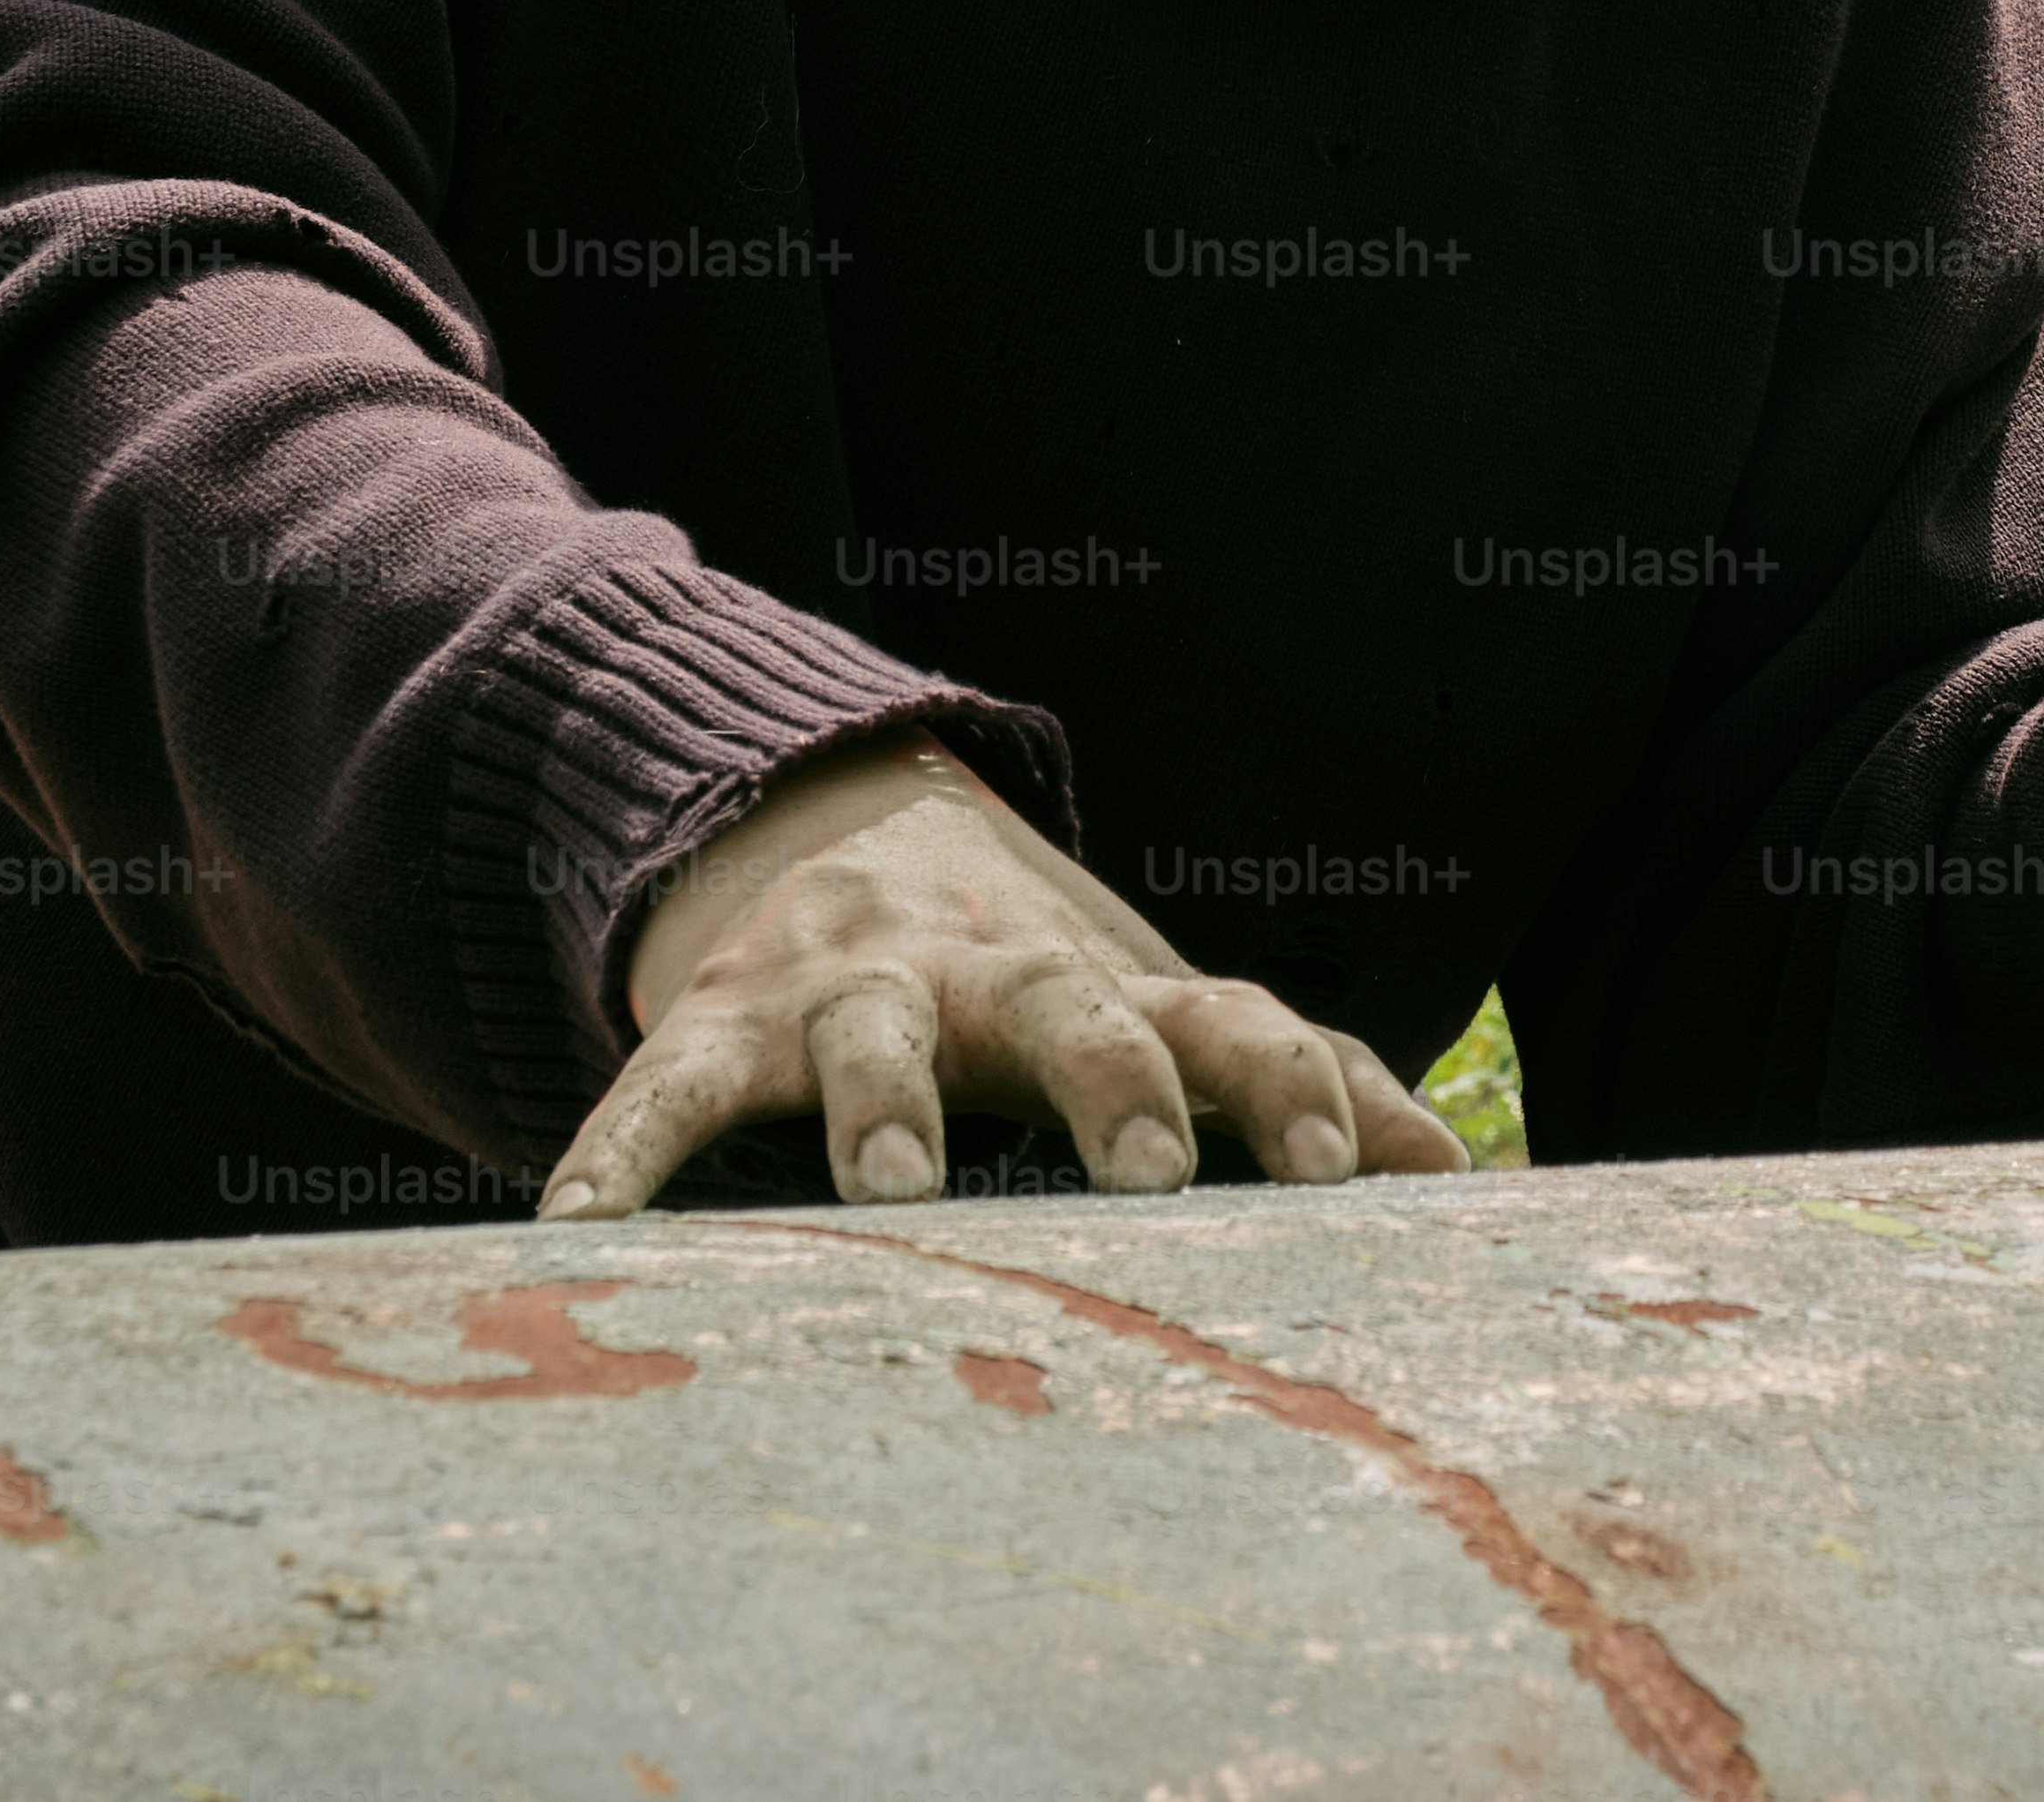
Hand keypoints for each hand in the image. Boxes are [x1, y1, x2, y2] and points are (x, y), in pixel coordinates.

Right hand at [539, 739, 1472, 1217]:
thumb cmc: (1036, 975)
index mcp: (1108, 986)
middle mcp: (989, 974)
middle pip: (1067, 1006)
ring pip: (870, 1034)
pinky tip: (581, 1224)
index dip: (1292, 1087)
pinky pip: (667, 1087)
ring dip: (881, 1105)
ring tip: (890, 1188)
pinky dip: (623, 1148)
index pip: (1227, 1016)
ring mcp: (852, 989)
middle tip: (1146, 1173)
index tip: (1345, 1174)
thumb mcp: (1160, 1008)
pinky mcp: (725, 1019)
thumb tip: (1462, 1172)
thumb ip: (1296, 1079)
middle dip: (1111, 1084)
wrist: (838, 820)